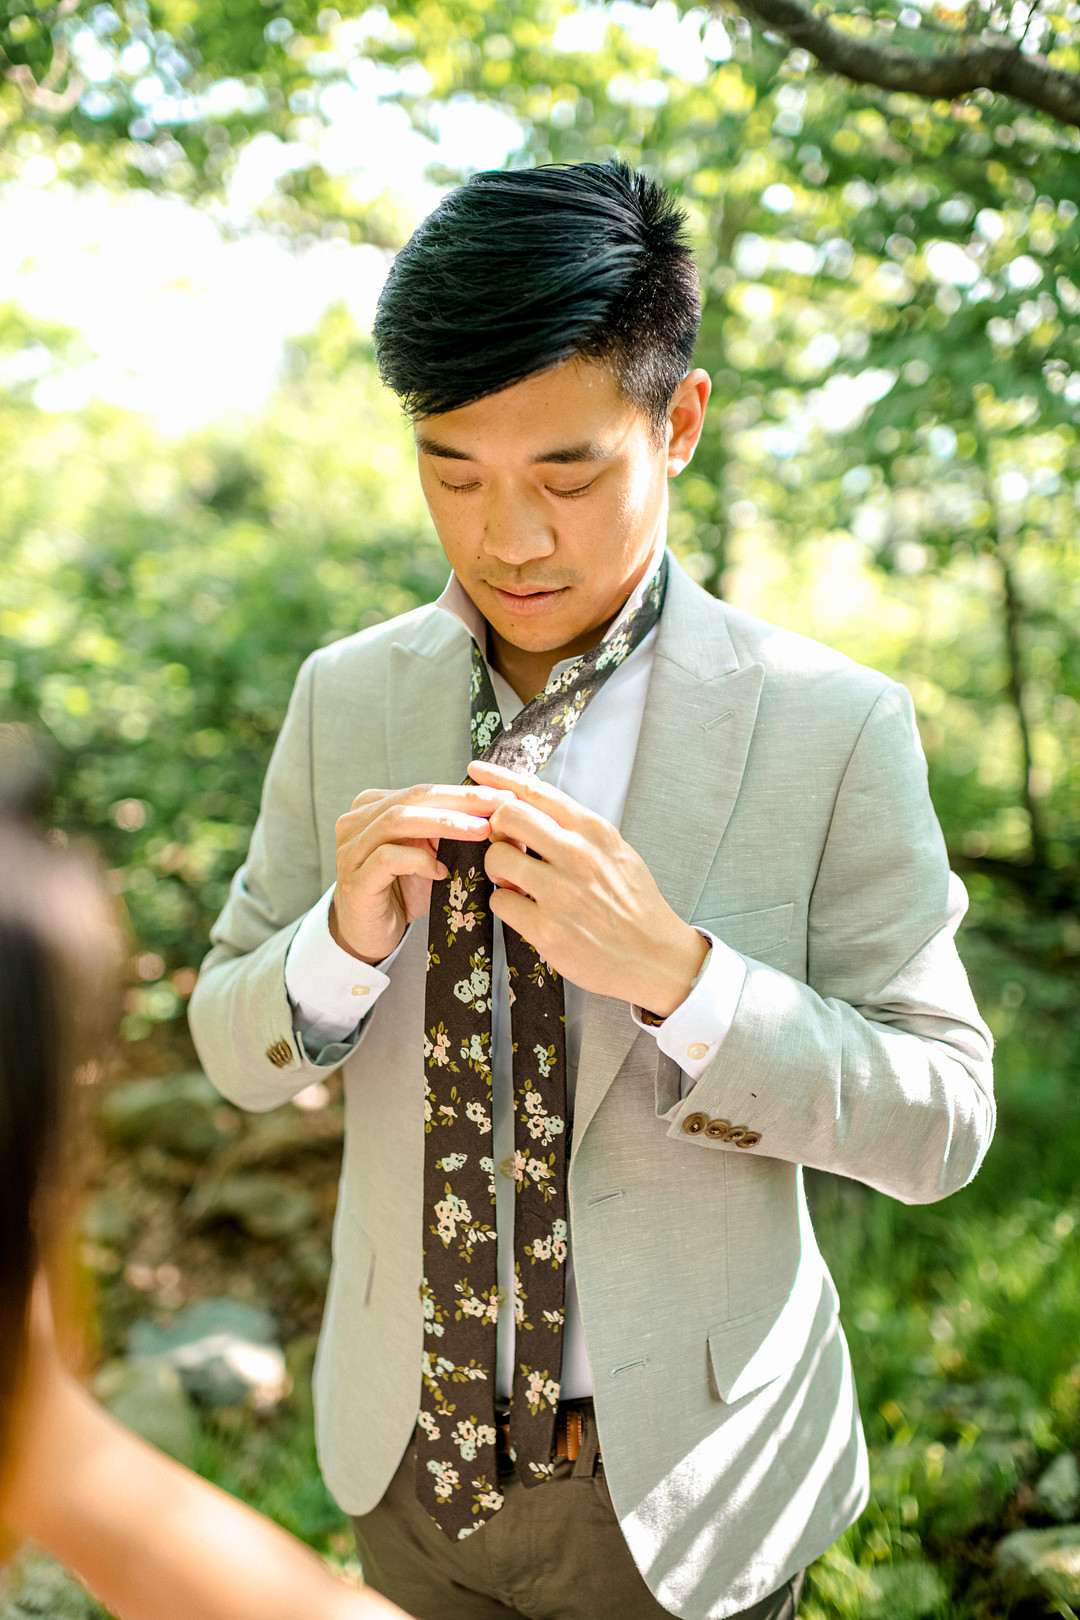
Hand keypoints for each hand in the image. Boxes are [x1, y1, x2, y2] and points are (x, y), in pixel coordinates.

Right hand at [332, 783, 514, 964]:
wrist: (369, 934)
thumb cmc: (401, 892)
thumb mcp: (430, 855)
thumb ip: (451, 834)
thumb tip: (501, 818)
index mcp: (374, 807)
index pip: (424, 790)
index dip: (465, 792)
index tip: (504, 796)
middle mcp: (357, 822)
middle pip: (413, 797)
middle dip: (461, 800)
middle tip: (500, 806)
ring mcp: (351, 850)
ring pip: (398, 820)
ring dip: (445, 823)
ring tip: (481, 831)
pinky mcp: (355, 880)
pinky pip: (387, 858)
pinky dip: (419, 860)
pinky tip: (442, 871)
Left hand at [470, 760, 708, 1016]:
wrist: (656, 956)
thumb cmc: (634, 904)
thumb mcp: (616, 852)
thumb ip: (578, 830)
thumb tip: (535, 810)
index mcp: (594, 831)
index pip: (536, 791)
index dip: (499, 777)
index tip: (477, 772)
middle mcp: (577, 855)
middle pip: (507, 816)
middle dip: (495, 827)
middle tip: (505, 845)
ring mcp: (560, 892)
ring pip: (497, 857)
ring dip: (497, 868)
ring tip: (515, 882)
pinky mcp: (547, 929)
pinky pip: (499, 901)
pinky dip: (504, 903)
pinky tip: (523, 910)